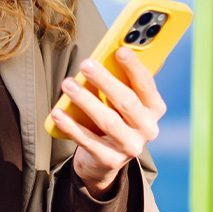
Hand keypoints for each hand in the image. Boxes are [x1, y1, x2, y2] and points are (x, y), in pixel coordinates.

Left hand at [50, 50, 164, 197]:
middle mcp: (147, 129)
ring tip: (68, 84)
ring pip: (107, 121)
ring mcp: (129, 147)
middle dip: (105, 81)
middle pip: (127, 102)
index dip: (135, 67)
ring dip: (85, 100)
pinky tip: (58, 113)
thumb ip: (122, 80)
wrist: (104, 160)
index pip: (147, 85)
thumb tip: (113, 51)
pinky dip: (71, 126)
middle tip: (85, 65)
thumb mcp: (122, 101)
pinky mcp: (109, 160)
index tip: (120, 51)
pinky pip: (88, 141)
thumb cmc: (114, 118)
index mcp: (154, 109)